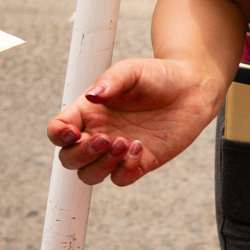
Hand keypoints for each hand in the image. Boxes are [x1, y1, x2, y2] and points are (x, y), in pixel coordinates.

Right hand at [47, 56, 223, 186]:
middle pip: (70, 159)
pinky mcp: (140, 162)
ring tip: (123, 143)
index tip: (72, 132)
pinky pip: (121, 179)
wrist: (191, 88)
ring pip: (90, 174)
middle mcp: (98, 134)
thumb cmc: (156, 76)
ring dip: (101, 165)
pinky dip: (125, 170)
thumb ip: (111, 80)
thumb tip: (92, 95)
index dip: (58, 135)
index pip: (58, 131)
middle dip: (81, 154)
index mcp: (87, 112)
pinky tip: (139, 148)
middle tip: (106, 138)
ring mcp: (117, 151)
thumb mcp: (132, 71)